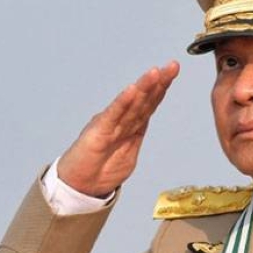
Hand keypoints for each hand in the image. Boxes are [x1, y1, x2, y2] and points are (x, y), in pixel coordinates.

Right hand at [57, 61, 179, 196]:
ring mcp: (110, 125)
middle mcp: (121, 122)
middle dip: (158, 82)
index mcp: (130, 127)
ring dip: (144, 88)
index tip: (172, 71)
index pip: (149, 104)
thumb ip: (136, 136)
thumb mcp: (128, 154)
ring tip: (155, 73)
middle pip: (143, 100)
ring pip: (131, 104)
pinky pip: (113, 115)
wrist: (80, 186)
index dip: (161, 88)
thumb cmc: (100, 171)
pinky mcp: (98, 131)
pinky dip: (123, 103)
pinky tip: (132, 90)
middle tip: (171, 66)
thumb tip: (145, 120)